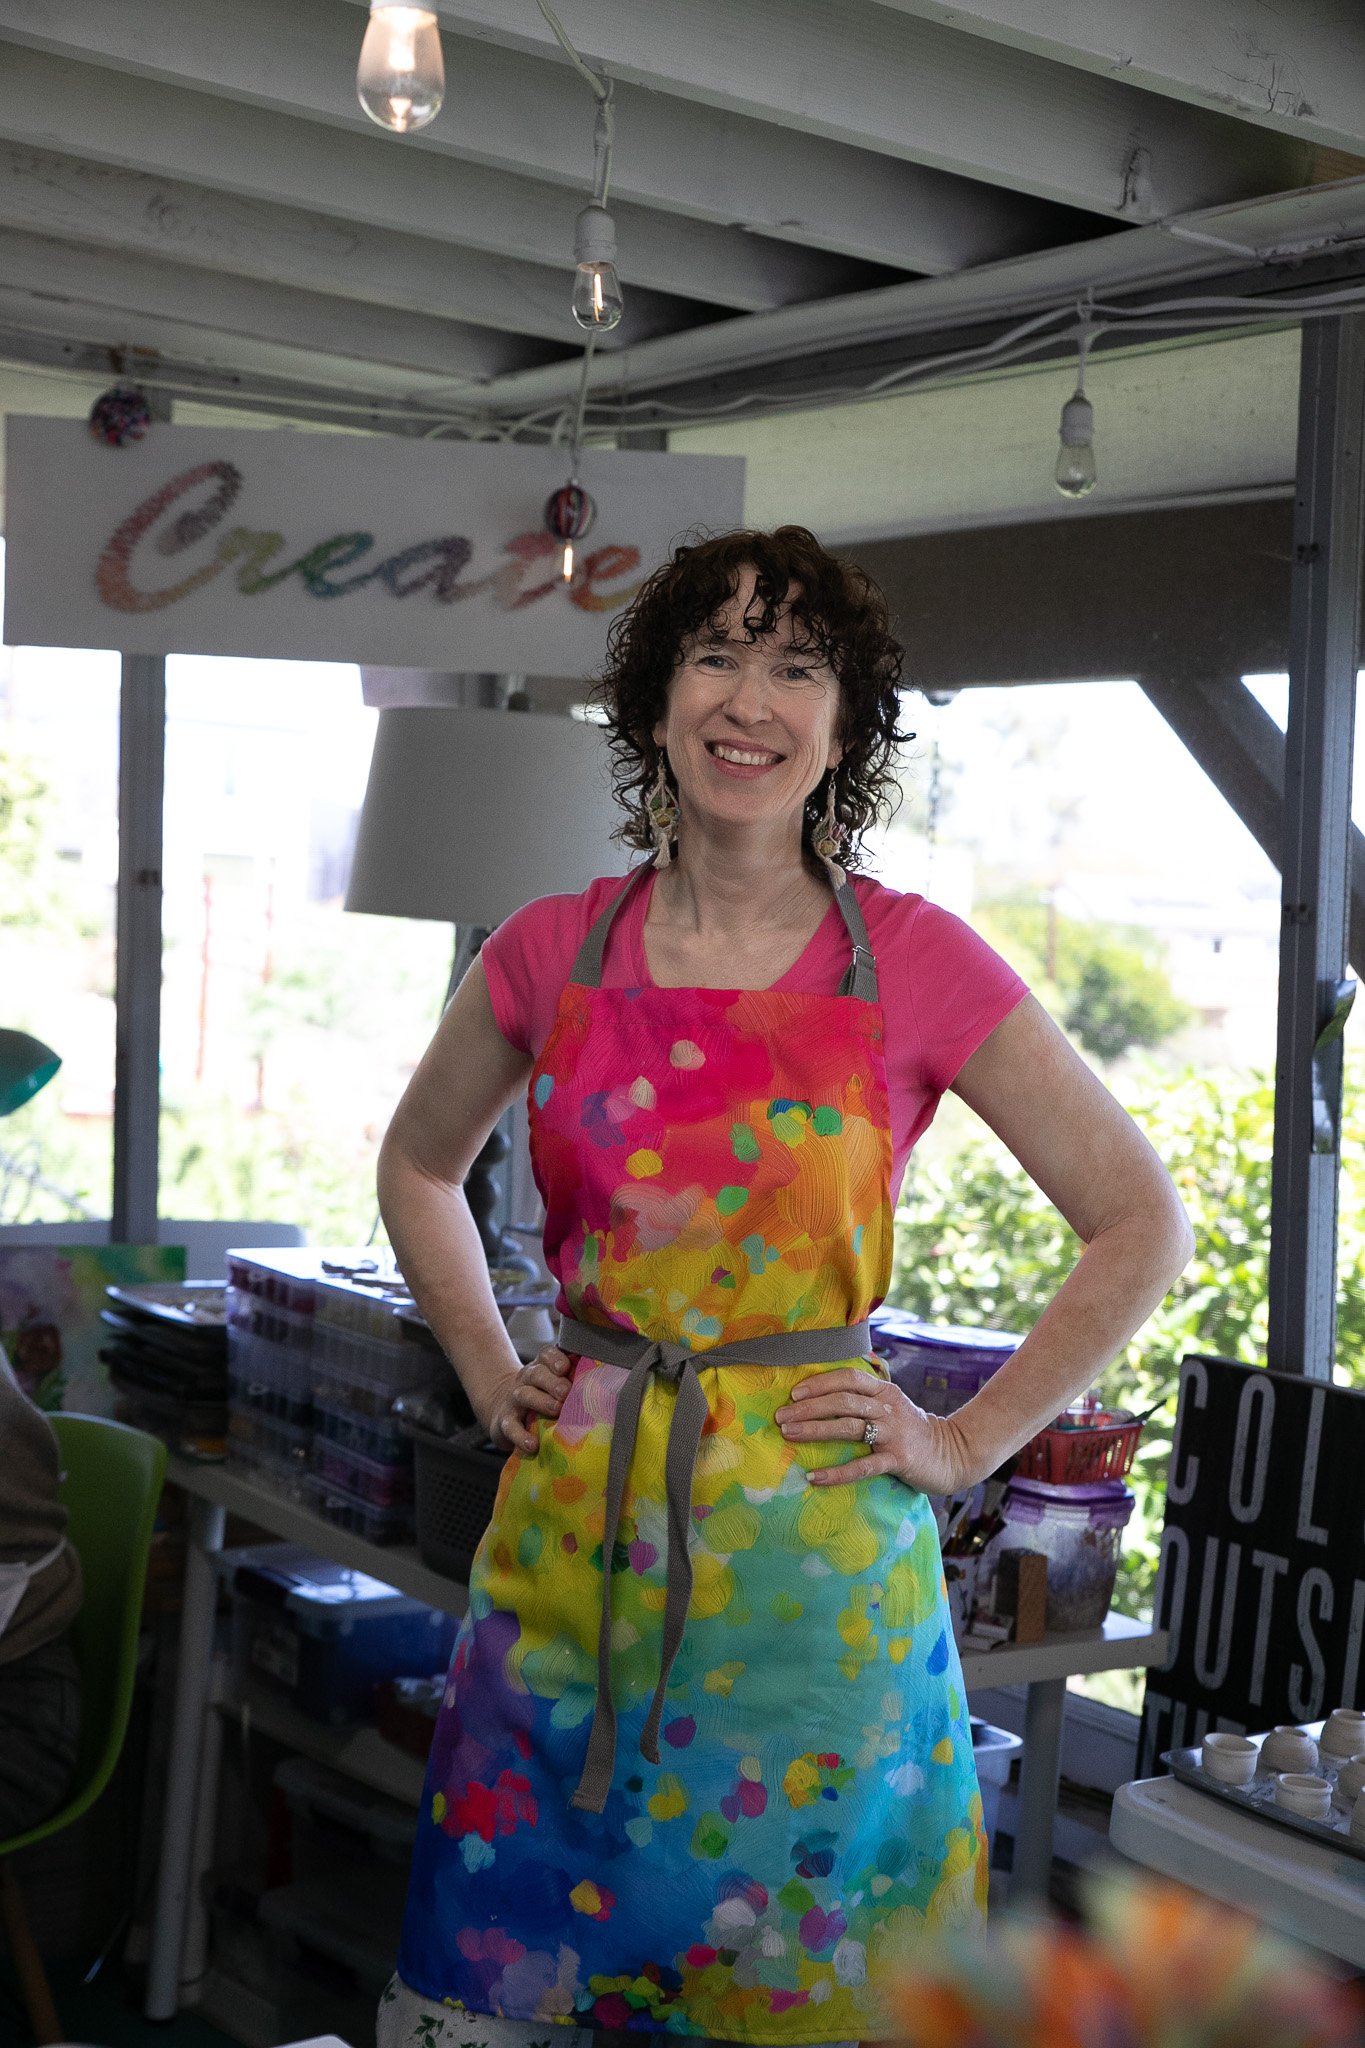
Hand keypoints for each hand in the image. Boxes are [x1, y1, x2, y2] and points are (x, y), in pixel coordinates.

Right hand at [483, 1346, 573, 1455]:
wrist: (502, 1407)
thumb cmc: (540, 1395)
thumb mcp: (553, 1383)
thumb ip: (573, 1380)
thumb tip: (603, 1383)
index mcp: (541, 1366)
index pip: (546, 1355)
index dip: (555, 1359)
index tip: (565, 1367)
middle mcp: (526, 1379)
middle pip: (537, 1374)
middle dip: (553, 1382)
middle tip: (566, 1392)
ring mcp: (514, 1399)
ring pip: (524, 1395)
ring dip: (541, 1402)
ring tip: (556, 1410)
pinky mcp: (505, 1420)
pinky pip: (511, 1426)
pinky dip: (521, 1436)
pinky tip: (532, 1444)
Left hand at [775, 1367, 970, 1493]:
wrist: (952, 1453)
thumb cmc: (912, 1430)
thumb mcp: (891, 1405)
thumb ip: (865, 1398)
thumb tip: (822, 1397)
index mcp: (884, 1391)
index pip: (848, 1378)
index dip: (819, 1383)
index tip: (794, 1394)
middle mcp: (887, 1408)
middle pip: (842, 1402)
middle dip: (808, 1408)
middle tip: (781, 1417)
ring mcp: (893, 1434)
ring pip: (848, 1427)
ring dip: (814, 1430)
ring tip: (789, 1435)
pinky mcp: (898, 1459)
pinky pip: (862, 1466)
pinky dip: (836, 1472)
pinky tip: (814, 1477)